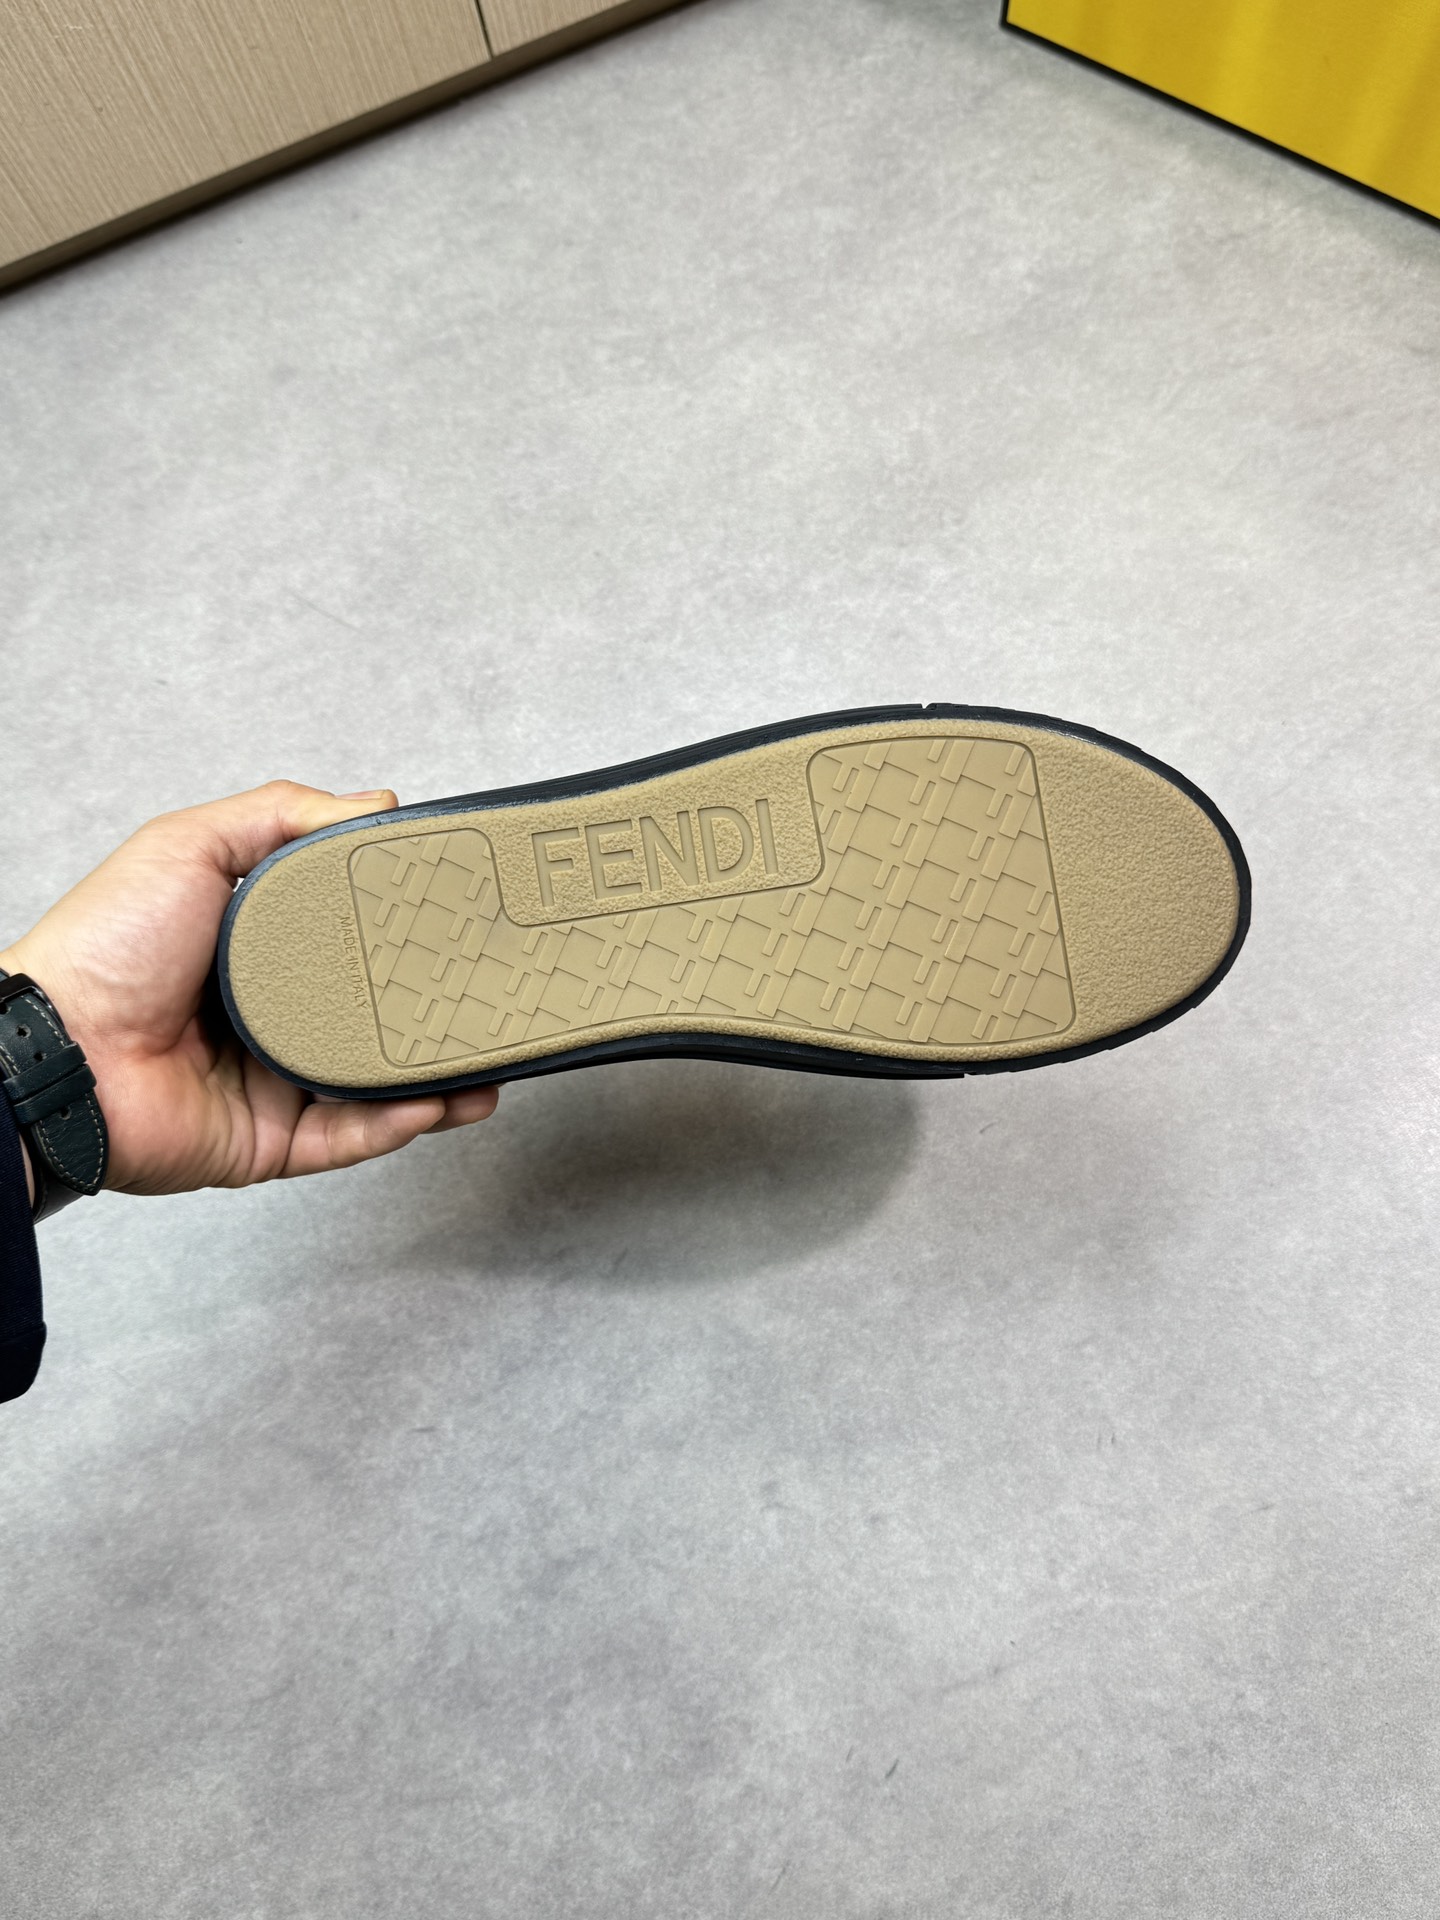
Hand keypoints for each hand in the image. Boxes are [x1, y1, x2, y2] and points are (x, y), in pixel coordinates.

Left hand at [0, 782, 497, 1197]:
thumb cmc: (104, 948)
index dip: (403, 933)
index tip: (457, 921)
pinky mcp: (271, 1142)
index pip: (348, 939)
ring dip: (435, 1077)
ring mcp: (273, 1084)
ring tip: (486, 1063)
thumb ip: (280, 815)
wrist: (61, 1052)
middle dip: (434, 1015)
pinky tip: (439, 1101)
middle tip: (487, 999)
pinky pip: (351, 1138)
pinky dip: (399, 1123)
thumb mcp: (189, 846)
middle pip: (373, 1018)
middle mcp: (268, 1019)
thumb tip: (374, 802)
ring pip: (376, 1085)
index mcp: (253, 952)